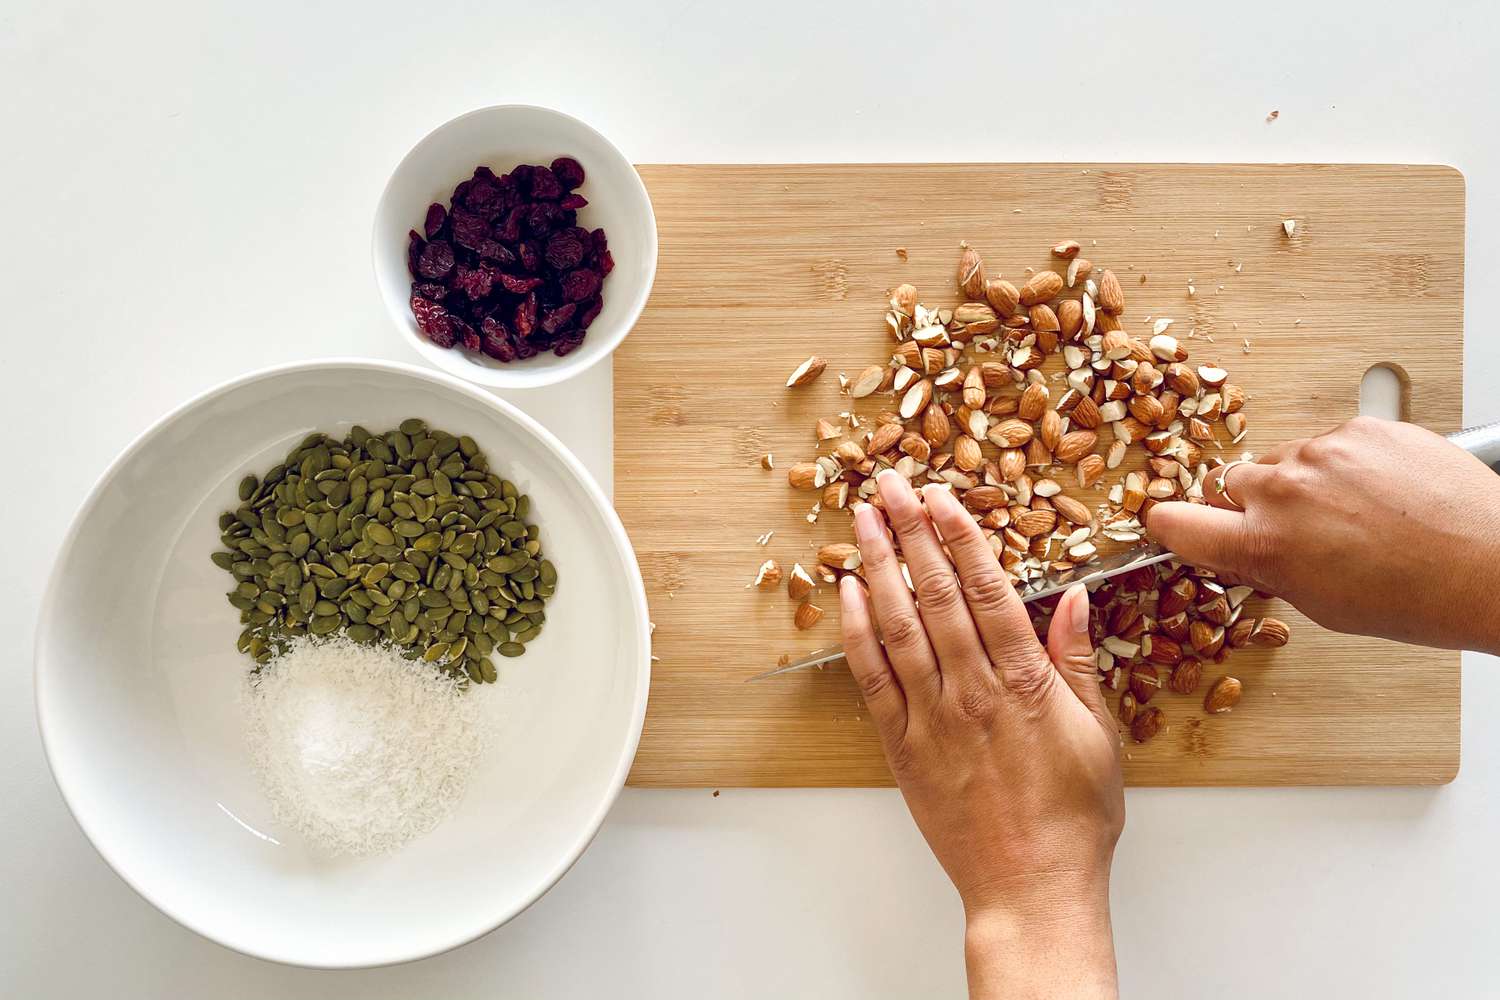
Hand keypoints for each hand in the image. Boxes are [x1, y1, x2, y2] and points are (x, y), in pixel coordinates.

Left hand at [841, 471, 1122, 999]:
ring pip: (898, 626)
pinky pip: (872, 680)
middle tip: (889, 484)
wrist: (1032, 889)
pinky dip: (856, 633)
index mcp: (1026, 683)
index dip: (960, 535)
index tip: (941, 495)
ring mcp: (933, 719)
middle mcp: (974, 692)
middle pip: (937, 594)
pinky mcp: (903, 748)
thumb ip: (1077, 662)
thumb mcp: (1099, 735)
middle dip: (910, 532)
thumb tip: (1071, 598)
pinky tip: (847, 595)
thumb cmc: (1073, 820)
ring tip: (861, 520)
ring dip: (877, 567)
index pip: (988, 589)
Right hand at [1146, 416, 1499, 654]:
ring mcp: (1323, 451)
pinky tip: (1381, 493)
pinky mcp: (1361, 427)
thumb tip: (1246, 551)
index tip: (1171, 524)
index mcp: (1264, 544)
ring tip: (1356, 512)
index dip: (1170, 524)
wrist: (1492, 562)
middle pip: (1231, 483)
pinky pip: (1333, 441)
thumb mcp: (1323, 606)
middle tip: (1298, 528)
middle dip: (1253, 504)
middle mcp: (1284, 490)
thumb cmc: (1419, 595)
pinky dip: (1348, 463)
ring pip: (1285, 459)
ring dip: (1305, 482)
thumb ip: (1269, 570)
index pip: (1176, 523)